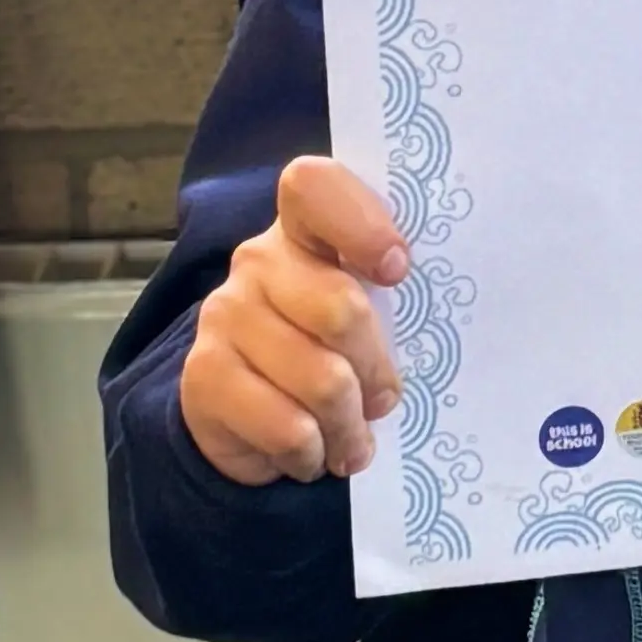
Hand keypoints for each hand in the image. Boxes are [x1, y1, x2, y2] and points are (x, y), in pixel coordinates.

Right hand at [181, 156, 409, 484]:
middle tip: (383, 400)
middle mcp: (257, 262)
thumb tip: (437, 333)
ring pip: (321, 381)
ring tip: (351, 440)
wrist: (251, 418)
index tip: (397, 270)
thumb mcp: (368, 320)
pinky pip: (287, 427)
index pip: (314, 188)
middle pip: (341, 309)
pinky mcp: (204, 374)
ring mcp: (224, 315)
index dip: (361, 224)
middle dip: (377, 372)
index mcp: (304, 230)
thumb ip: (391, 307)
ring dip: (350, 427)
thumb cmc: (331, 354)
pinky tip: (310, 451)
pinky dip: (312, 453)